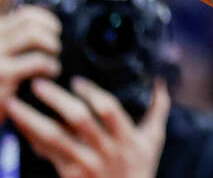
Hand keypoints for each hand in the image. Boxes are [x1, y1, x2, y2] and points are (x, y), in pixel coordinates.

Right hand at [0, 0, 60, 115]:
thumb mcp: (2, 51)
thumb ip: (13, 31)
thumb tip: (43, 11)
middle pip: (28, 16)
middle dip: (50, 25)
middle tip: (54, 39)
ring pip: (36, 34)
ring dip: (52, 45)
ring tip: (52, 56)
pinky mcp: (3, 75)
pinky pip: (40, 60)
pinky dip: (51, 65)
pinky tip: (48, 73)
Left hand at [6, 77, 169, 177]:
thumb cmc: (140, 168)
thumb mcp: (154, 139)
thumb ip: (158, 109)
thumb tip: (160, 82)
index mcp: (127, 138)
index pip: (109, 109)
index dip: (92, 93)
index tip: (76, 80)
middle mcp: (105, 150)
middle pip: (78, 119)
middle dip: (57, 99)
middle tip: (39, 83)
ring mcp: (85, 163)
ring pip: (55, 137)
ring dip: (32, 120)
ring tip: (16, 104)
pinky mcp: (69, 174)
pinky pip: (48, 154)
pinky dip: (33, 139)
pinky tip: (22, 126)